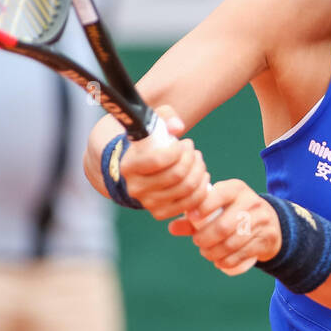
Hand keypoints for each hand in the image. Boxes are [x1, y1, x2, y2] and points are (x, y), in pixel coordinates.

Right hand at [118, 105, 209, 220]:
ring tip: (197, 160)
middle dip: (192, 159)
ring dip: (199, 171)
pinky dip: (201, 189)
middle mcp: (135, 188)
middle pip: (177, 175)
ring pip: (186, 189)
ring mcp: (147, 203)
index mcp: (128, 166)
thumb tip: (178, 127)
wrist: (136, 170)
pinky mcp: (160, 213)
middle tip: (193, 150)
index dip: (178, 151)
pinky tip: (201, 176)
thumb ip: (164, 117)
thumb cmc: (147, 145)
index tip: (182, 143)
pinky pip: (190, 203)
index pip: (158, 160)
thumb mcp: (151, 124)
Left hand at [166, 179, 282, 275]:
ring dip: (214, 253)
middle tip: (198, 243)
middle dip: (205, 239)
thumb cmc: (234, 212)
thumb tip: (171, 228)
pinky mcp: (266, 238)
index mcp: (236, 189)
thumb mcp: (218, 207)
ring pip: (232, 243)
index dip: (202, 208)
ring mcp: (262, 220)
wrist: (271, 222)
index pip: (218, 195)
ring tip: (207, 254)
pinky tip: (220, 262)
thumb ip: (193, 218)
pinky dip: (227, 261)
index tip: (192, 218)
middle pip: (223, 226)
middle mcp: (251, 202)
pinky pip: (243, 254)